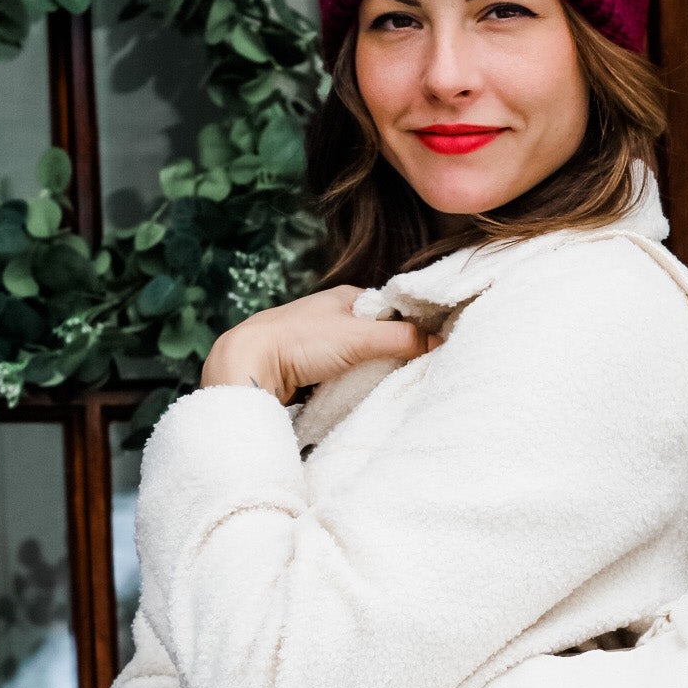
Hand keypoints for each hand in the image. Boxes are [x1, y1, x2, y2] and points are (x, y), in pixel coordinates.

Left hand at [201, 286, 439, 401]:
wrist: (247, 366)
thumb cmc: (298, 341)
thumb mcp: (359, 337)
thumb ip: (401, 339)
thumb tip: (440, 342)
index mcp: (347, 296)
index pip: (393, 309)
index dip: (413, 326)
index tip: (433, 346)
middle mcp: (334, 315)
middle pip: (378, 334)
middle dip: (394, 351)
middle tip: (413, 370)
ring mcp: (320, 341)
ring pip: (360, 356)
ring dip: (372, 369)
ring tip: (388, 383)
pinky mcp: (309, 366)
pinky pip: (343, 373)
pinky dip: (353, 381)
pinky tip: (359, 391)